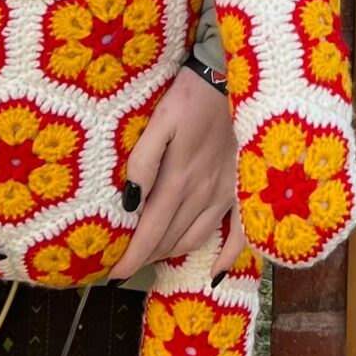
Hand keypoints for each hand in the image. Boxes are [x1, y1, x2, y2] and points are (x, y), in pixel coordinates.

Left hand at [114, 66, 244, 282]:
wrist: (228, 80)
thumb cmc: (188, 98)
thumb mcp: (158, 122)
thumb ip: (143, 163)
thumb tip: (130, 204)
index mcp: (178, 180)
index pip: (149, 233)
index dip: (131, 258)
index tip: (113, 275)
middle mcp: (202, 195)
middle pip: (169, 240)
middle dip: (146, 257)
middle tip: (127, 263)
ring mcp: (225, 194)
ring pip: (195, 239)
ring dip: (171, 253)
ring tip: (153, 256)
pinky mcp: (241, 190)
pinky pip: (239, 234)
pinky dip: (227, 257)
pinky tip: (215, 273)